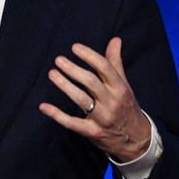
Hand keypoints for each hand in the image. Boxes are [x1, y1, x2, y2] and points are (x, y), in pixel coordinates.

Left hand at [39, 37, 150, 162]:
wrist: (135, 138)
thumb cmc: (126, 105)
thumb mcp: (124, 84)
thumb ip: (116, 62)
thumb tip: (115, 39)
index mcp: (120, 88)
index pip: (105, 68)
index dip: (89, 56)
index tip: (75, 47)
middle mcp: (111, 102)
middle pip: (91, 83)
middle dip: (73, 70)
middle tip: (58, 60)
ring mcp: (102, 118)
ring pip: (81, 100)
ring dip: (65, 86)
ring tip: (52, 73)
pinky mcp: (92, 132)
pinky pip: (72, 123)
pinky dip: (57, 115)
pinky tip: (43, 106)